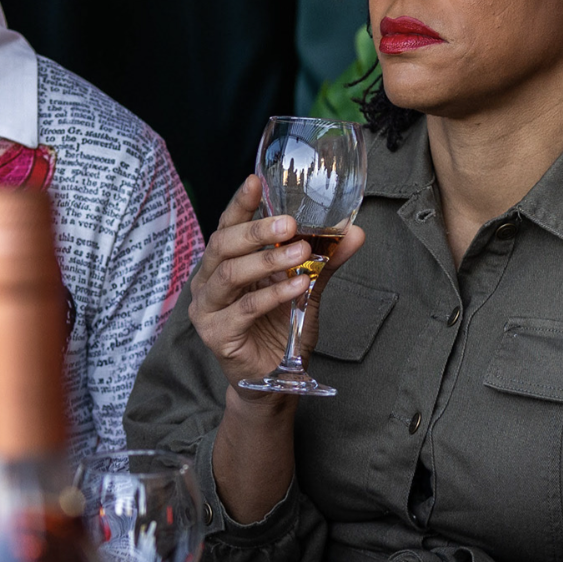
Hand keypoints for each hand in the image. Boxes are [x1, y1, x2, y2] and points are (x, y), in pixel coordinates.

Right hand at [188, 174, 367, 393]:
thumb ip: (324, 261)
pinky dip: (273, 295)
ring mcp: (207, 308)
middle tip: (290, 223)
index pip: (227, 225)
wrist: (273, 380)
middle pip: (223, 245)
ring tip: (301, 253)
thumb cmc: (279, 330)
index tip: (257, 181)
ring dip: (267, 261)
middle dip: (257, 231)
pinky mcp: (216, 334)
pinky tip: (297, 287)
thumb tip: (354, 231)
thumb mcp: (305, 288)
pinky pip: (244, 309)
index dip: (240, 203)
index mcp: (223, 263)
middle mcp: (208, 281)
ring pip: (230, 274)